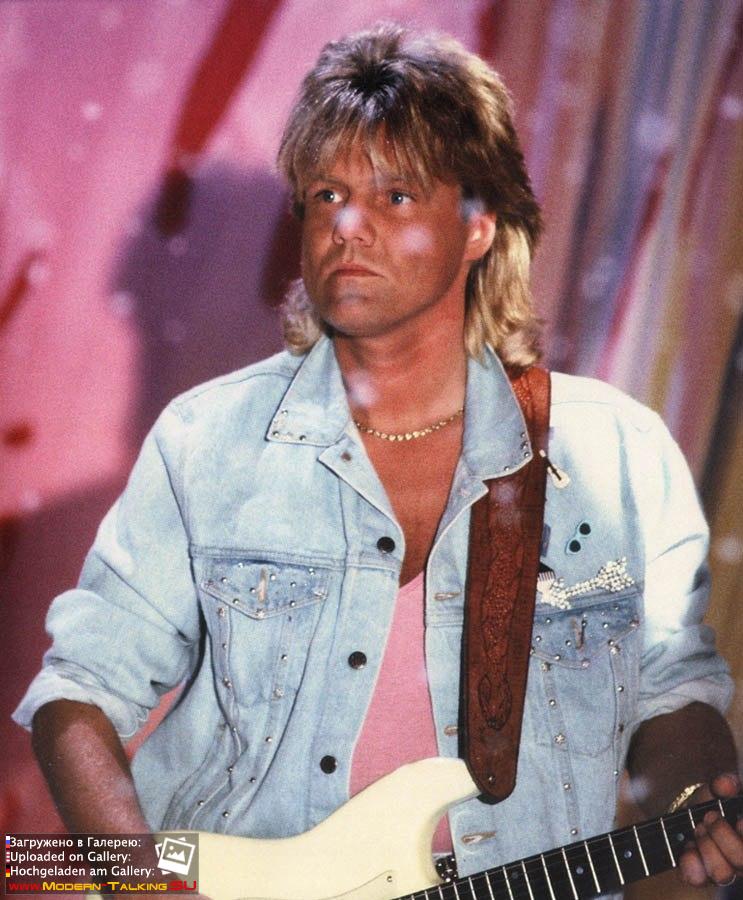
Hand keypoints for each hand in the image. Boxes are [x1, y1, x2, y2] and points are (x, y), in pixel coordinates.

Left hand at [678, 773, 742, 887]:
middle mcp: (741, 861)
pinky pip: (696, 879)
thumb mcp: (715, 792)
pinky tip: (688, 849)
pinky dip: (689, 862)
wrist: (685, 820)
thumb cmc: (708, 806)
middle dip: (721, 833)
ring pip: (722, 875)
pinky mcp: (702, 879)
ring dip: (706, 846)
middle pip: (741, 859)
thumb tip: (727, 783)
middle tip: (708, 818)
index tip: (738, 821)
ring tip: (698, 830)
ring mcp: (724, 874)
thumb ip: (722, 785)